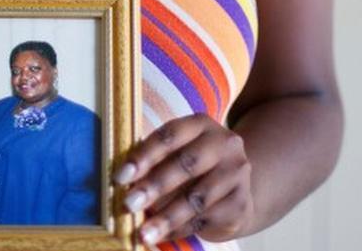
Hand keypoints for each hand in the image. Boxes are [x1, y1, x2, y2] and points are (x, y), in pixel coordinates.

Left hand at [114, 114, 254, 244]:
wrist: (236, 190)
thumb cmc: (193, 169)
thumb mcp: (176, 154)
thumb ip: (153, 161)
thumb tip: (122, 182)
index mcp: (201, 125)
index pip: (169, 135)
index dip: (143, 156)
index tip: (119, 177)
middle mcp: (225, 144)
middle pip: (186, 164)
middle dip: (154, 186)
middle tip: (129, 204)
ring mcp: (236, 174)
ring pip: (196, 198)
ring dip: (166, 217)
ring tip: (143, 233)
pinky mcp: (241, 203)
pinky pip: (205, 219)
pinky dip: (179, 230)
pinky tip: (161, 236)